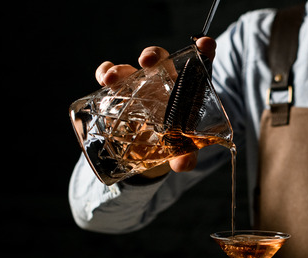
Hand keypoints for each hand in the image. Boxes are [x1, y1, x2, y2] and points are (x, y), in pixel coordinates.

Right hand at [93, 37, 217, 176]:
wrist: (151, 150)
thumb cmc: (175, 143)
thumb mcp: (184, 151)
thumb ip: (187, 157)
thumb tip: (183, 164)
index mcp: (188, 90)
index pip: (200, 64)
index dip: (204, 50)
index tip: (204, 44)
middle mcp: (165, 82)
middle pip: (162, 59)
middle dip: (153, 55)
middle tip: (146, 62)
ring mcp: (142, 85)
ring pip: (132, 68)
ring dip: (121, 69)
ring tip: (112, 78)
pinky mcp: (122, 92)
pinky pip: (111, 76)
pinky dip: (104, 72)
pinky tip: (103, 79)